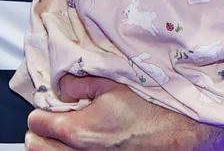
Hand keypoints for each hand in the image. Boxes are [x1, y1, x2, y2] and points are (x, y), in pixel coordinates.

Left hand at [26, 75, 223, 149]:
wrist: (186, 130)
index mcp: (80, 131)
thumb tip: (61, 85)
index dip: (41, 110)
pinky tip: (86, 142)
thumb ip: (80, 82)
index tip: (49, 103)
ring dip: (53, 146)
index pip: (37, 123)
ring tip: (66, 132)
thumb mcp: (113, 80)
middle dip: (40, 132)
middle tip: (50, 118)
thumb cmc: (152, 103)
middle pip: (37, 148)